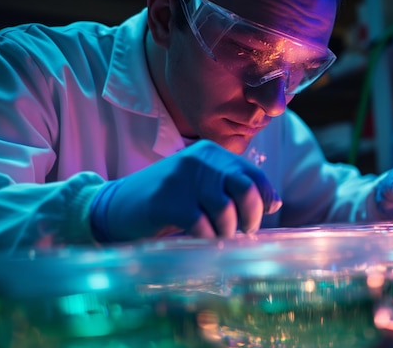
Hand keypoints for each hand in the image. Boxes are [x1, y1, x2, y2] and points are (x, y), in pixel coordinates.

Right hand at [90, 140, 281, 240]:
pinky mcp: (168, 200)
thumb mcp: (201, 185)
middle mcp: (200, 159)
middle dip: (250, 217)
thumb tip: (275, 202)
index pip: (253, 175)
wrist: (118, 205)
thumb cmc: (168, 199)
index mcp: (212, 152)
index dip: (263, 201)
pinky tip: (201, 241)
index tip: (256, 220)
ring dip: (226, 231)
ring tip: (219, 238)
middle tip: (243, 232)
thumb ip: (234, 188)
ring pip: (225, 210)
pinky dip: (207, 239)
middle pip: (245, 189)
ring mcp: (183, 178)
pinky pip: (202, 225)